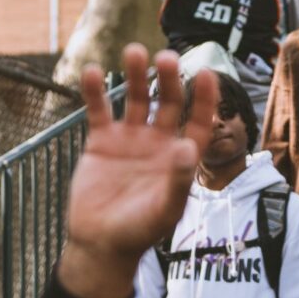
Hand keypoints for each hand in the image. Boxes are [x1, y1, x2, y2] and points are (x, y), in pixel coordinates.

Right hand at [58, 45, 216, 297]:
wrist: (99, 245)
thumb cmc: (138, 232)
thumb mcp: (164, 209)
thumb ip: (177, 179)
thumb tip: (186, 145)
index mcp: (180, 158)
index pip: (199, 121)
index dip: (205, 99)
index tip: (207, 74)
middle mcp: (159, 143)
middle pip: (169, 103)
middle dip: (170, 80)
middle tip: (167, 57)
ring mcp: (130, 140)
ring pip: (137, 99)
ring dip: (137, 76)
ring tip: (134, 52)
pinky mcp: (101, 142)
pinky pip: (100, 110)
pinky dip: (96, 91)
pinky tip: (92, 72)